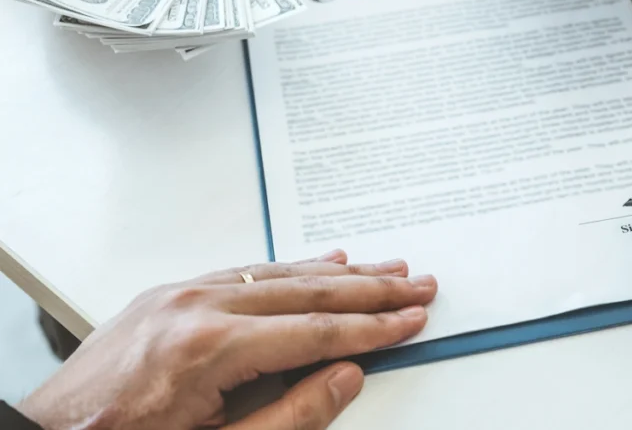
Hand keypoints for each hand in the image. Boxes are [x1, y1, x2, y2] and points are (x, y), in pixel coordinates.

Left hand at [17, 250, 437, 428]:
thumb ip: (290, 416)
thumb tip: (348, 374)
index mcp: (212, 348)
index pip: (319, 331)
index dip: (375, 327)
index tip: (413, 320)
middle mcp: (199, 305)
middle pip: (310, 291)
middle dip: (373, 289)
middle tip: (418, 284)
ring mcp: (182, 293)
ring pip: (282, 273)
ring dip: (341, 271)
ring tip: (388, 266)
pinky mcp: (170, 294)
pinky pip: (246, 270)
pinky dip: (292, 267)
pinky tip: (321, 261)